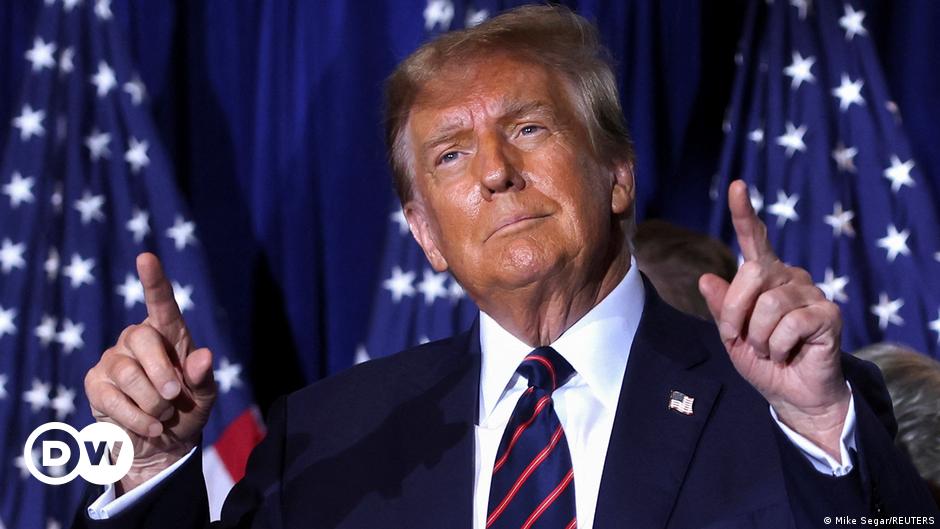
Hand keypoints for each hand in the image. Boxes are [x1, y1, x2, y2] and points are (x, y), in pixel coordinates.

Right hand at [84, 253, 216, 492]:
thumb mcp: (204, 397)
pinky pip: (113, 399)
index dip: (154, 281)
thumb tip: (205, 356)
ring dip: (152, 403)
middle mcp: (137, 340)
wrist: (162, 444)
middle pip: (142, 338)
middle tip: (173, 397)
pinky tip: (151, 427)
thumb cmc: (186, 411)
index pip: (161, 303)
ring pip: (129, 375)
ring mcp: (113, 361)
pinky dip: (138, 419)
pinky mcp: (96, 385)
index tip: (146, 258)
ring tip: (164, 416)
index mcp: (169, 335)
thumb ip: (204, 377)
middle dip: (161, 373)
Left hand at [699, 180, 849, 457]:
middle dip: (736, 313)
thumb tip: (706, 278)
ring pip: (769, 304)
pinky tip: (788, 354)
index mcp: (765, 277)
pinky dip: (778, 347)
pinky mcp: (828, 314)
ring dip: (758, 337)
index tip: (737, 186)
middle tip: (740, 339)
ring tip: (769, 350)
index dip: (744, 213)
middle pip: (752, 274)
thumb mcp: (731, 337)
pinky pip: (790, 324)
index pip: (754, 240)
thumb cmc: (763, 362)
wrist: (793, 395)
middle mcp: (790, 277)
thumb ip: (722, 309)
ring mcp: (811, 293)